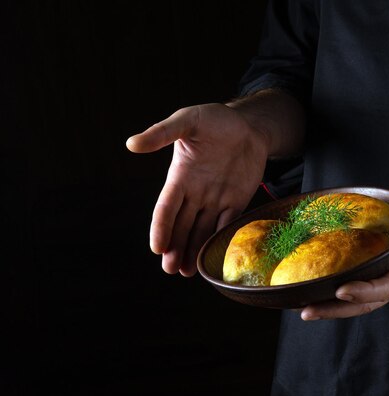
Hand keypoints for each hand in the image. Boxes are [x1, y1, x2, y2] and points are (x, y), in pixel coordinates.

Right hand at [126, 103, 269, 275]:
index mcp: (180, 177)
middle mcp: (195, 193)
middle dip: (175, 247)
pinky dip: (220, 240)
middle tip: (170, 269)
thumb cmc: (214, 120)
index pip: (166, 207)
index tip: (157, 247)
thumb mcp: (188, 121)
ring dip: (194, 251)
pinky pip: (227, 224)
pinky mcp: (236, 202)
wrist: (248, 126)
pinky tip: (214, 257)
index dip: (161, 227)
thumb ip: (162, 133)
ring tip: (187, 273)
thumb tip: (131, 144)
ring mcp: (215, 200)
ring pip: (201, 231)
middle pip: (182, 226)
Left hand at [300, 195, 388, 319]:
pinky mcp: (383, 270)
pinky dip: (338, 288)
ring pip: (360, 299)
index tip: (341, 290)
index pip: (387, 287)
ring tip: (303, 307)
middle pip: (367, 302)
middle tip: (307, 311)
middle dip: (337, 309)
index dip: (364, 291)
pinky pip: (360, 283)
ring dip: (333, 304)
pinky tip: (317, 286)